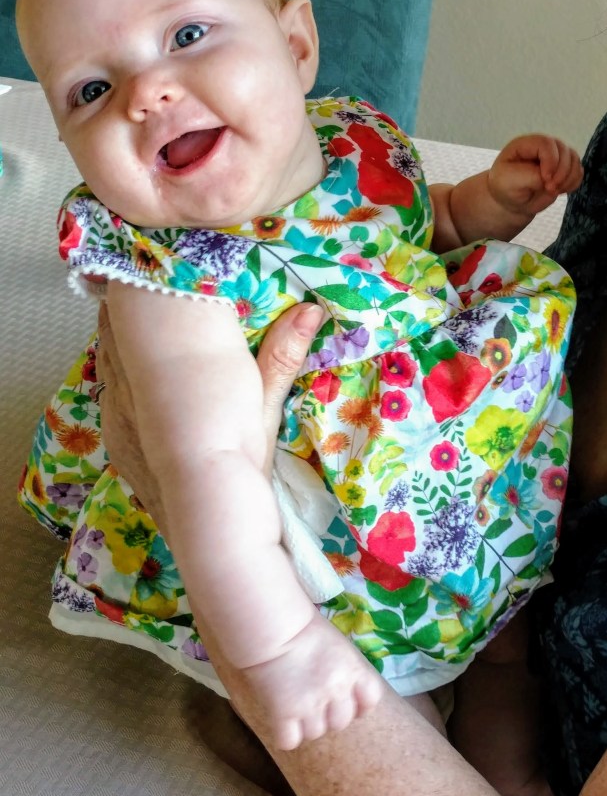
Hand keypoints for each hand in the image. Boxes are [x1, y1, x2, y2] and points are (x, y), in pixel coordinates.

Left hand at [98, 298, 323, 512]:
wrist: (211, 527)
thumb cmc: (240, 466)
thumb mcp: (263, 409)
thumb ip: (281, 357)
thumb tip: (311, 310)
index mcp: (154, 376)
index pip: (129, 319)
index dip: (137, 290)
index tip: (152, 268)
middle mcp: (124, 393)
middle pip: (111, 336)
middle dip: (126, 311)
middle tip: (147, 284)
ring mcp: (114, 419)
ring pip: (107, 365)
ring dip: (121, 344)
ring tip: (140, 321)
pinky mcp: (114, 442)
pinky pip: (108, 395)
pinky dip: (119, 377)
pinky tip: (138, 376)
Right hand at [240, 611, 380, 751]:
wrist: (273, 629)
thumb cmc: (305, 629)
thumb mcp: (338, 645)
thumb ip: (347, 669)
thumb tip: (348, 687)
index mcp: (354, 670)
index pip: (370, 700)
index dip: (360, 706)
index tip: (348, 703)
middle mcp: (337, 690)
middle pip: (341, 722)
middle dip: (329, 715)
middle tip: (314, 700)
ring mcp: (310, 704)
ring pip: (315, 733)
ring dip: (306, 725)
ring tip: (296, 706)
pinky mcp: (284, 713)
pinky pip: (290, 741)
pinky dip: (286, 735)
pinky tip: (282, 720)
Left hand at [487, 134, 582, 219]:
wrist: (513, 201)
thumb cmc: (506, 188)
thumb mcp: (509, 181)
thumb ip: (531, 176)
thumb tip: (550, 178)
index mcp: (526, 144)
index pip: (546, 143)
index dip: (551, 161)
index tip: (546, 180)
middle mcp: (543, 147)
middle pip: (563, 150)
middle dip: (561, 172)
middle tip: (550, 189)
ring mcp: (556, 157)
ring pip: (574, 159)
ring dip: (569, 178)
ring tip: (555, 191)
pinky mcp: (565, 169)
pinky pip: (578, 171)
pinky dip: (574, 182)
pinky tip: (562, 190)